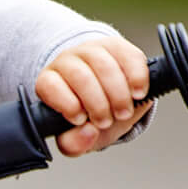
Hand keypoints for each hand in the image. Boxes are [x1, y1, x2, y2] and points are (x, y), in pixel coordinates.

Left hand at [35, 34, 152, 156]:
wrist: (109, 99)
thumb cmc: (88, 117)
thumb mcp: (79, 135)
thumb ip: (76, 143)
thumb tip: (88, 134)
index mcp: (50, 82)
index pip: (49, 85)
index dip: (66, 104)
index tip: (81, 119)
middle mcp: (67, 62)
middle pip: (80, 76)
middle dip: (98, 104)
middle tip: (108, 121)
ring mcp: (92, 50)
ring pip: (103, 65)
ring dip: (118, 93)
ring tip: (124, 112)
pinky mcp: (117, 45)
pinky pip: (128, 56)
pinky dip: (136, 77)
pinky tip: (138, 93)